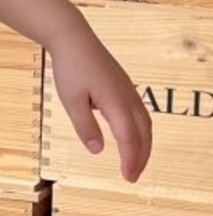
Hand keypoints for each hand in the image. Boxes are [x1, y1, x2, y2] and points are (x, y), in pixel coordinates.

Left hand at [48, 21, 151, 183]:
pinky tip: (131, 138)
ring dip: (143, 145)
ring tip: (134, 163)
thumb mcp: (71, 101)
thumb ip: (85, 127)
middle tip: (132, 177)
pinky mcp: (125, 86)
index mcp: (116, 103)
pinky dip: (140, 131)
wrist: (74, 38)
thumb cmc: (70, 68)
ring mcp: (129, 91)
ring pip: (145, 123)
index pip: (129, 138)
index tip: (128, 177)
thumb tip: (98, 151)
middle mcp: (128, 97)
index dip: (131, 160)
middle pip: (143, 133)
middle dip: (140, 157)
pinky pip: (140, 113)